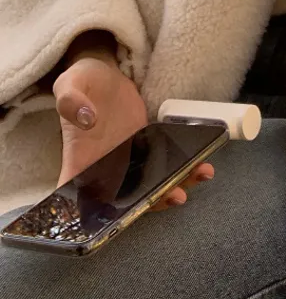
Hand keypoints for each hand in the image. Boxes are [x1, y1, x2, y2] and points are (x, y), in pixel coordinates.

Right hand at [53, 54, 213, 211]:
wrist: (104, 74)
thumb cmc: (82, 82)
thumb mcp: (70, 83)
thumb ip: (71, 100)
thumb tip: (86, 118)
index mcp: (80, 161)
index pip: (79, 199)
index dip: (92, 219)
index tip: (112, 223)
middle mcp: (106, 168)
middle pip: (126, 200)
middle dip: (151, 203)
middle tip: (175, 195)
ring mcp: (129, 159)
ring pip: (150, 184)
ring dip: (175, 185)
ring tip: (198, 174)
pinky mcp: (147, 146)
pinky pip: (164, 163)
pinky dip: (183, 165)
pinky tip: (202, 161)